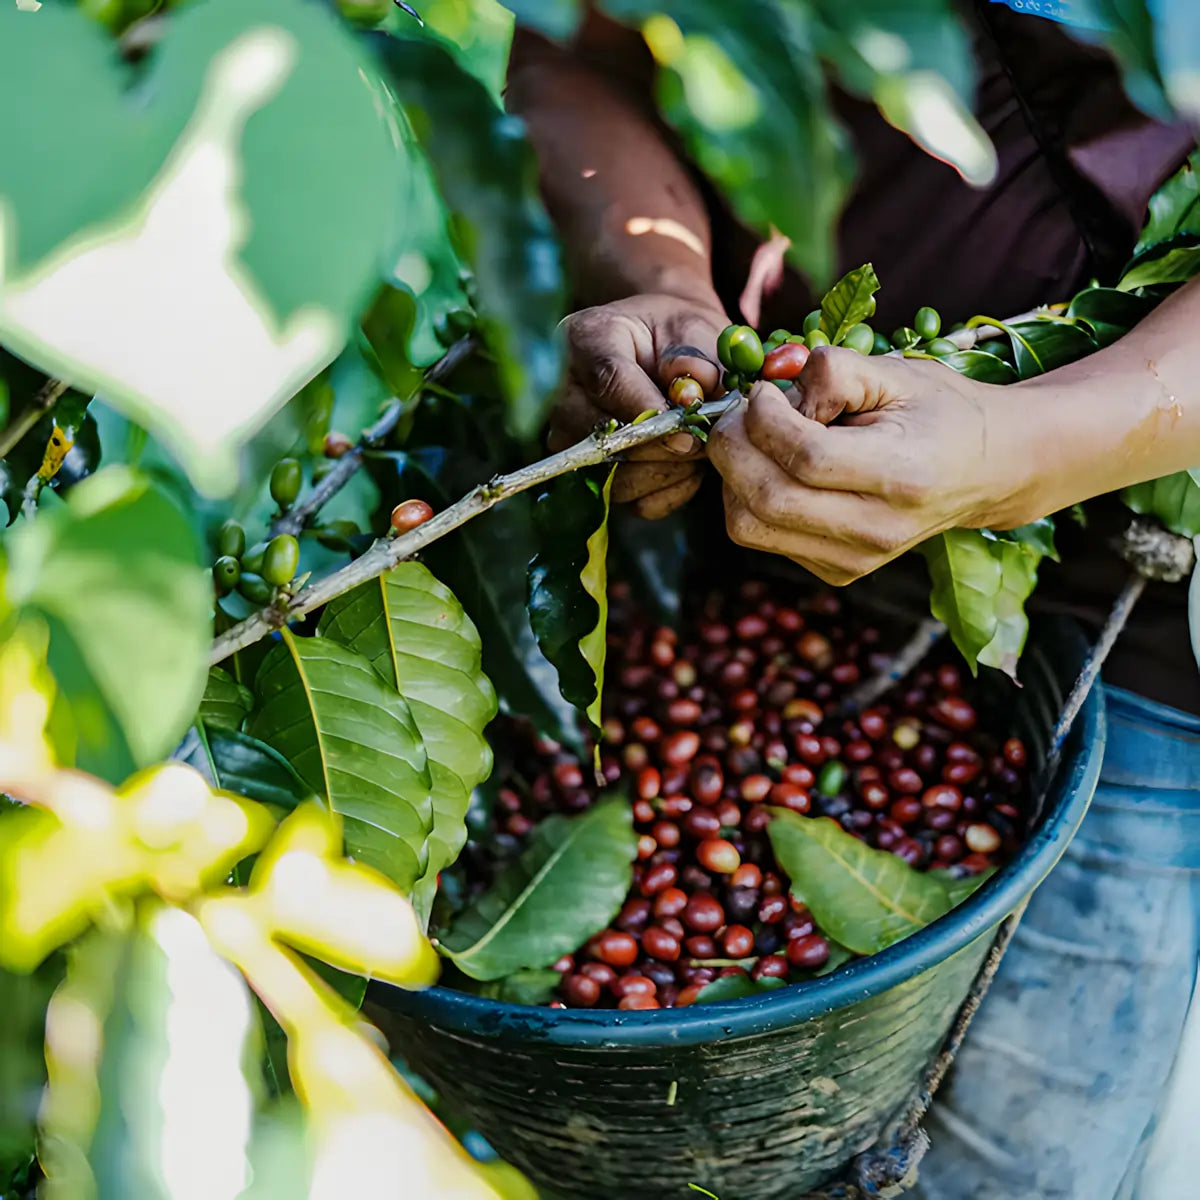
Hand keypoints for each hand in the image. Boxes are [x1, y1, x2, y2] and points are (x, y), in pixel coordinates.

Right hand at [547, 294, 728, 518]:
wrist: (665, 354)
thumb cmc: (676, 338)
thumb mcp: (693, 330)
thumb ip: (695, 358)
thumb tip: (691, 396)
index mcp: (586, 340)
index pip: (607, 380)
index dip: (646, 409)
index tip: (685, 430)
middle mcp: (563, 393)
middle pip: (601, 436)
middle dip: (659, 447)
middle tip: (701, 442)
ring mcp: (570, 439)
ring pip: (615, 477)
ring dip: (667, 471)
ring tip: (697, 449)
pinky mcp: (588, 476)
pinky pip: (630, 500)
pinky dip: (666, 490)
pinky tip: (687, 467)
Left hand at [707, 347, 1037, 583]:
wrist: (986, 470)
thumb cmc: (937, 411)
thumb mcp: (895, 372)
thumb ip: (833, 372)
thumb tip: (772, 393)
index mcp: (902, 475)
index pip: (806, 458)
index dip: (766, 418)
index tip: (764, 392)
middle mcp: (877, 530)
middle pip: (766, 499)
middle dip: (732, 447)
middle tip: (740, 413)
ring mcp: (854, 561)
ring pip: (749, 526)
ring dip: (733, 476)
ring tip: (755, 439)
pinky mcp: (835, 572)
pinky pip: (760, 537)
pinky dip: (749, 498)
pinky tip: (774, 469)